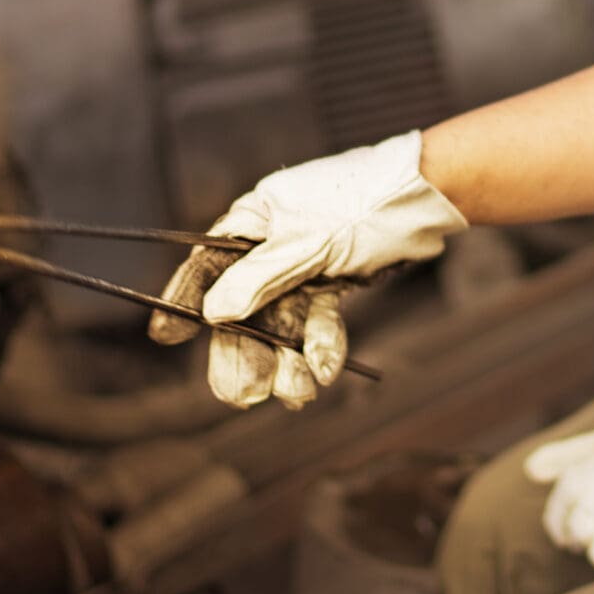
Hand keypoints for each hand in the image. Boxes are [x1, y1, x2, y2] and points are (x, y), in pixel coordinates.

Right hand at [151, 131, 465, 406]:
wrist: (428, 197)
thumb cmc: (363, 203)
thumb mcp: (306, 242)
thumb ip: (260, 278)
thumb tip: (213, 312)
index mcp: (253, 221)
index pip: (207, 265)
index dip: (184, 301)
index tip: (166, 336)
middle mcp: (272, 243)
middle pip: (244, 307)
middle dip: (244, 352)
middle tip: (242, 396)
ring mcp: (303, 263)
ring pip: (282, 322)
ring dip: (287, 361)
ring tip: (298, 393)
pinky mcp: (333, 279)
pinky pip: (317, 319)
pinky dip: (321, 344)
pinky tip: (327, 368)